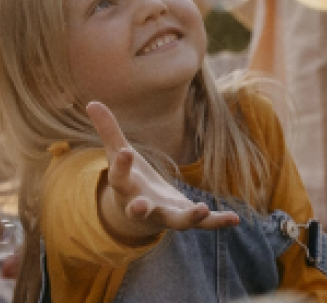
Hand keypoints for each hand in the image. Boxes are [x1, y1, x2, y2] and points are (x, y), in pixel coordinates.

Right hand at [86, 102, 239, 242]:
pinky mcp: (184, 217)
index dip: (120, 166)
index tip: (125, 152)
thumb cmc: (129, 179)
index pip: (119, 177)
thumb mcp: (117, 153)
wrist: (139, 215)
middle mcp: (143, 205)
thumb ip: (108, 130)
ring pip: (176, 221)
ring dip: (189, 217)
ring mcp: (165, 215)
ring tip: (202, 208)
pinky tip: (235, 219)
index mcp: (126, 188)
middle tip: (141, 206)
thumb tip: (91, 102)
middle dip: (139, 209)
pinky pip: (203, 225)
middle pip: (139, 210)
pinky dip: (217, 222)